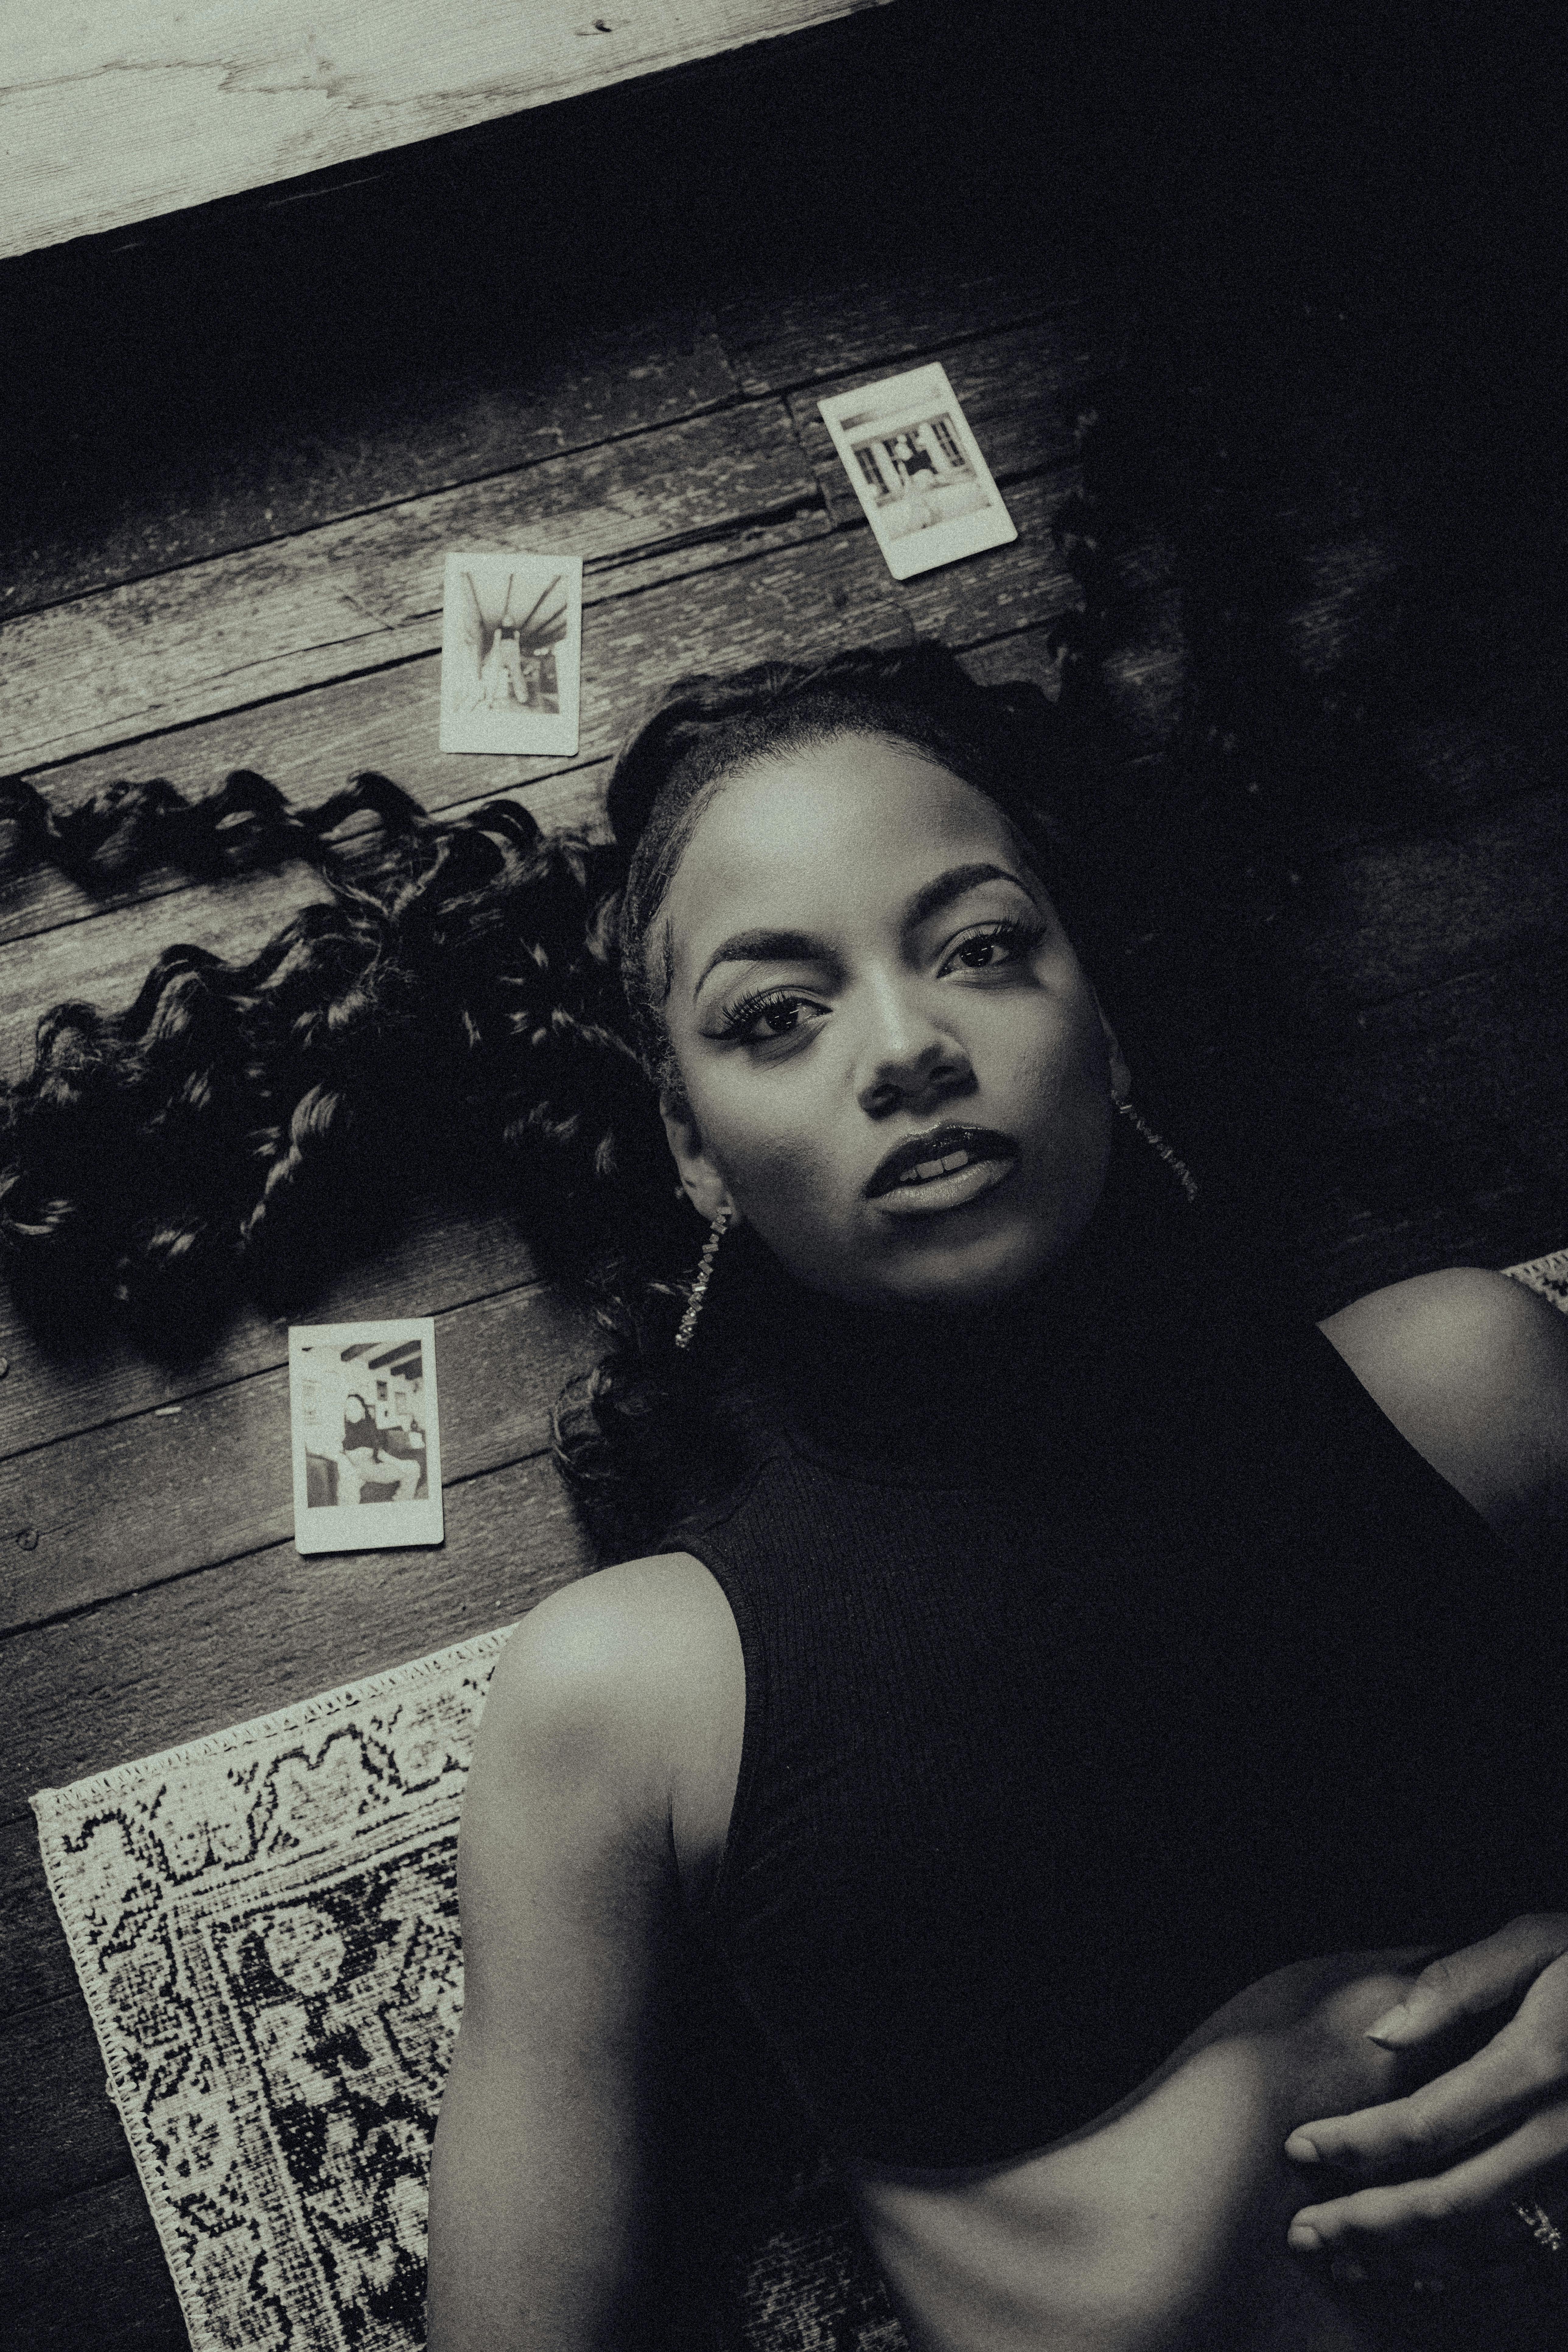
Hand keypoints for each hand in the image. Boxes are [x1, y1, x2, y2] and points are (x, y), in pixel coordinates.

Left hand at [1284, 1915, 1567, 2281]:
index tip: (1298, 2147)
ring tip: (1345, 2260)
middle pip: (1448, 2201)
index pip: (1425, 2125)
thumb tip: (1382, 2032)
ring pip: (1487, 2240)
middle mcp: (1561, 2134)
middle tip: (1303, 2232)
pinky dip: (1472, 2268)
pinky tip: (1422, 2270)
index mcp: (1536, 2067)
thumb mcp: (1538, 1942)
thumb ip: (1458, 1984)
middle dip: (1368, 2222)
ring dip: (1410, 2257)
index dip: (1356, 2144)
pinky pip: (1532, 2249)